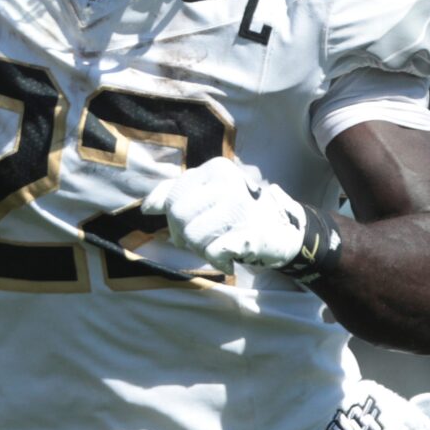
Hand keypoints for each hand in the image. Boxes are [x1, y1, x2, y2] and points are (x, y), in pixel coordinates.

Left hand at [142, 157, 305, 271]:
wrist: (283, 231)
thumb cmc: (238, 213)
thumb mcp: (208, 194)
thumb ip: (174, 194)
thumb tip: (146, 208)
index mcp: (217, 169)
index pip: (172, 196)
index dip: (173, 218)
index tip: (192, 223)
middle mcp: (228, 183)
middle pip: (178, 215)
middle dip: (184, 234)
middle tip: (204, 239)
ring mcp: (241, 208)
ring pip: (192, 235)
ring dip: (200, 249)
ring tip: (218, 246)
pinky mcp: (249, 234)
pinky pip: (212, 252)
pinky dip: (217, 261)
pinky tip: (229, 258)